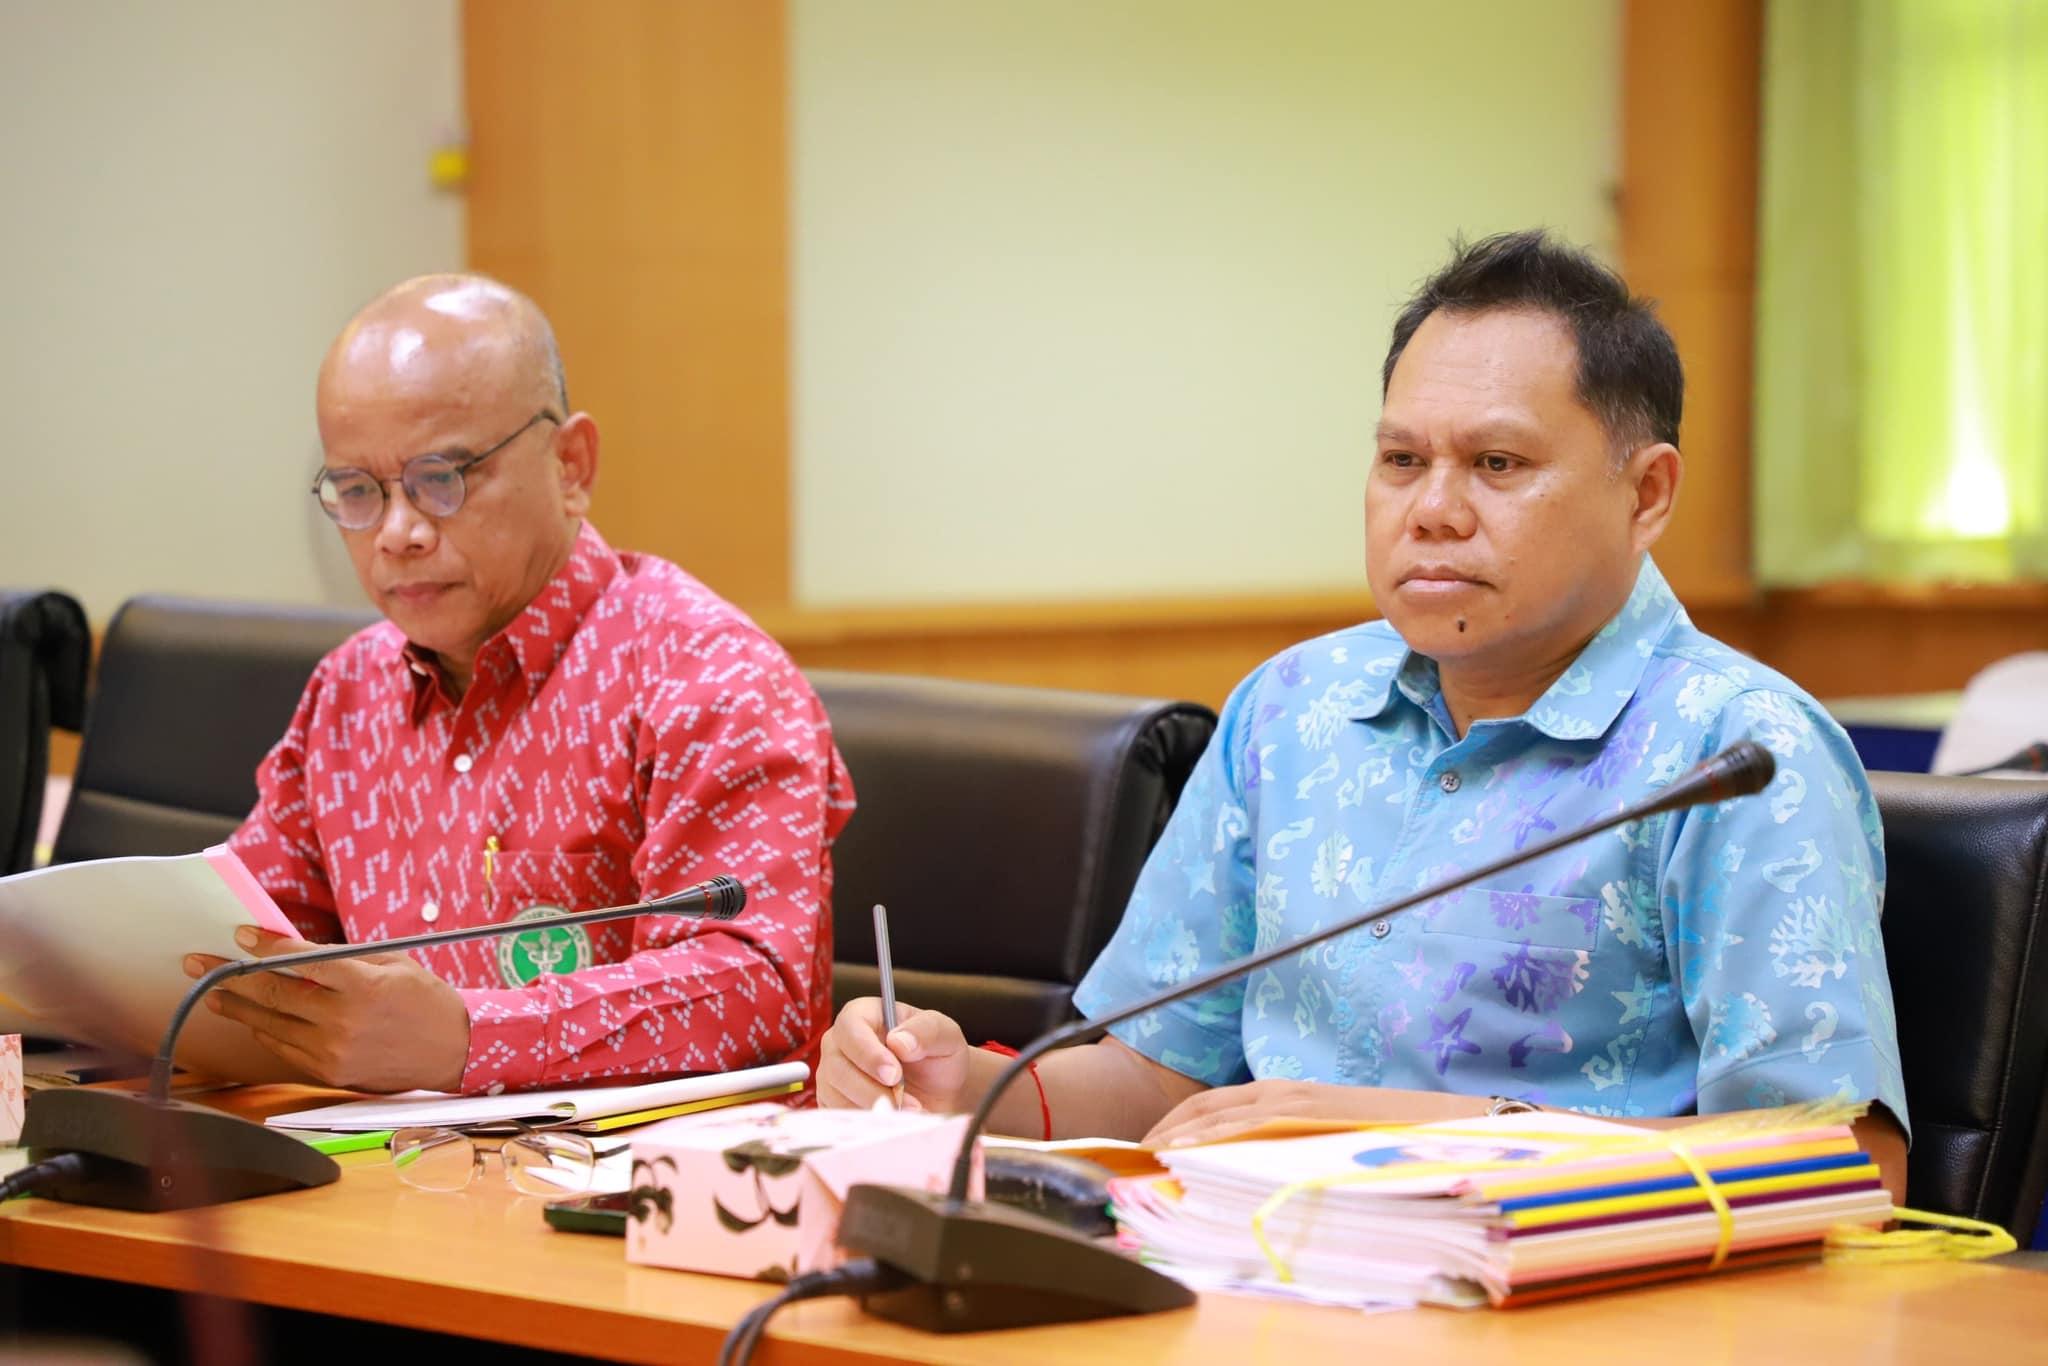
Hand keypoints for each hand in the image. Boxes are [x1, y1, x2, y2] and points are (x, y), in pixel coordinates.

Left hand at [183, 926, 470, 1091]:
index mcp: (362, 984)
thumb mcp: (392, 963)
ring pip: (270, 1025)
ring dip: (238, 1008)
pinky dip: (266, 1032)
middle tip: (200, 963)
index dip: (265, 947)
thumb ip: (343, 958)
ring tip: (214, 994)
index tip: (241, 936)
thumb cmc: (425, 1000)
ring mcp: (333, 1050)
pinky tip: (253, 1020)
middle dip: (231, 976)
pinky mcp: (330, 1072)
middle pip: (273, 994)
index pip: (299, 960)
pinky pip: (285, 1049)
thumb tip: (295, 950)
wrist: (454, 1050)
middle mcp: (343, 1019)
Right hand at [816, 997, 969, 1112]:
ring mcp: (834, 1075)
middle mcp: (842, 1043)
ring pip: (836, 1094)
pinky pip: (839, 1117)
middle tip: (903, 1103)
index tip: (893, 1074)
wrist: (943, 1094)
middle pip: (838, 1065)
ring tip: (908, 1113)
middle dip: (871, 1089)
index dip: (867, 1052)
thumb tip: (898, 1041)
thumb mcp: (946, 1036)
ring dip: (872, 1109)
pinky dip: (866, 1123)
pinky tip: (891, 1122)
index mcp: (864, 1015)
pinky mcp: (835, 1103)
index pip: (850, 1026)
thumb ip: (926, 1031)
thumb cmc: (940, 1057)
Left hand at [1142, 1080, 1486, 1148]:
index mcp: (1283, 1092)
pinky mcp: (1306, 1117)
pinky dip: (1209, 1140)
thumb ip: (1286, 1139)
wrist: (1442, 1121)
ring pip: (1217, 1119)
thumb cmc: (1386, 1133)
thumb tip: (1250, 1165)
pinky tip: (1185, 1155)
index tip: (1150, 1147)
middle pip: (1204, 1109)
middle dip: (1165, 1131)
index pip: (1212, 1104)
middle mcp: (1280, 1092)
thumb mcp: (1323, 1132)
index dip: (1176, 1123)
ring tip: (1146, 1160)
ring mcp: (1292, 1104)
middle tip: (1134, 1157)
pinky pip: (1246, 1128)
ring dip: (1177, 1138)